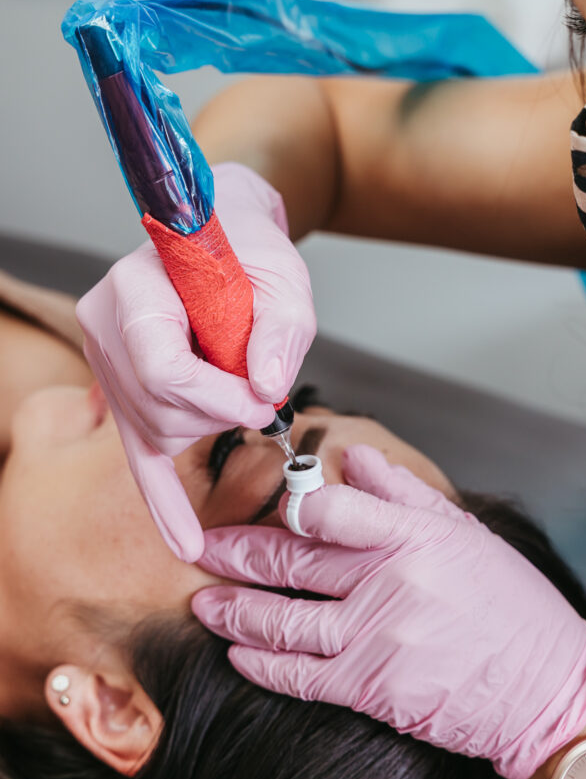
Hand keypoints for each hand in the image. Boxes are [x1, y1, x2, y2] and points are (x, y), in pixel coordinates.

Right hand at [76, 163, 315, 561]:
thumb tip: (267, 391)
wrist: (223, 236)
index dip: (220, 399)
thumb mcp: (284, 277)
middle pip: (161, 410)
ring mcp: (108, 362)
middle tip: (262, 392)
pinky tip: (185, 542)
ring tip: (237, 383)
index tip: (264, 401)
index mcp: (135, 290)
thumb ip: (281, 329)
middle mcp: (106, 327)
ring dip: (213, 425)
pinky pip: (139, 458)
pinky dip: (163, 502)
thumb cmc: (250, 250)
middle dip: (222, 415)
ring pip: (158, 433)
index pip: (164, 372)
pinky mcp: (126, 392)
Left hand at [193, 444, 585, 778]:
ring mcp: (378, 637)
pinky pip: (302, 675)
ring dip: (235, 610)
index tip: (266, 500)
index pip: (332, 508)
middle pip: (294, 561)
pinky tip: (237, 653)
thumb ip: (402, 491)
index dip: (289, 503)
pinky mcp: (373, 688)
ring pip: (284, 619)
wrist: (545, 689)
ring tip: (204, 602)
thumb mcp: (464, 532)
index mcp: (413, 535)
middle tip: (203, 546)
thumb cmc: (511, 606)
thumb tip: (352, 455)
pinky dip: (262, 664)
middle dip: (238, 552)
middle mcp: (390, 581)